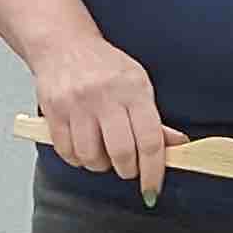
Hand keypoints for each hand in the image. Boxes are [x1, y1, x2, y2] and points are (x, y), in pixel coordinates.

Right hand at [31, 50, 177, 192]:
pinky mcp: (54, 112)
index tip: (153, 188)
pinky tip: (82, 148)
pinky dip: (77, 159)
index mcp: (133, 90)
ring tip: (102, 154)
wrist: (64, 44)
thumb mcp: (137, 84)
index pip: (149, 140)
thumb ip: (154, 119)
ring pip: (91, 157)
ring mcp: (77, 104)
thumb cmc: (103, 66)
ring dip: (100, 166)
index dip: (153, 172)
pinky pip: (67, 152)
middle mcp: (105, 96)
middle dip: (127, 171)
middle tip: (127, 168)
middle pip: (121, 153)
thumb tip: (177, 146)